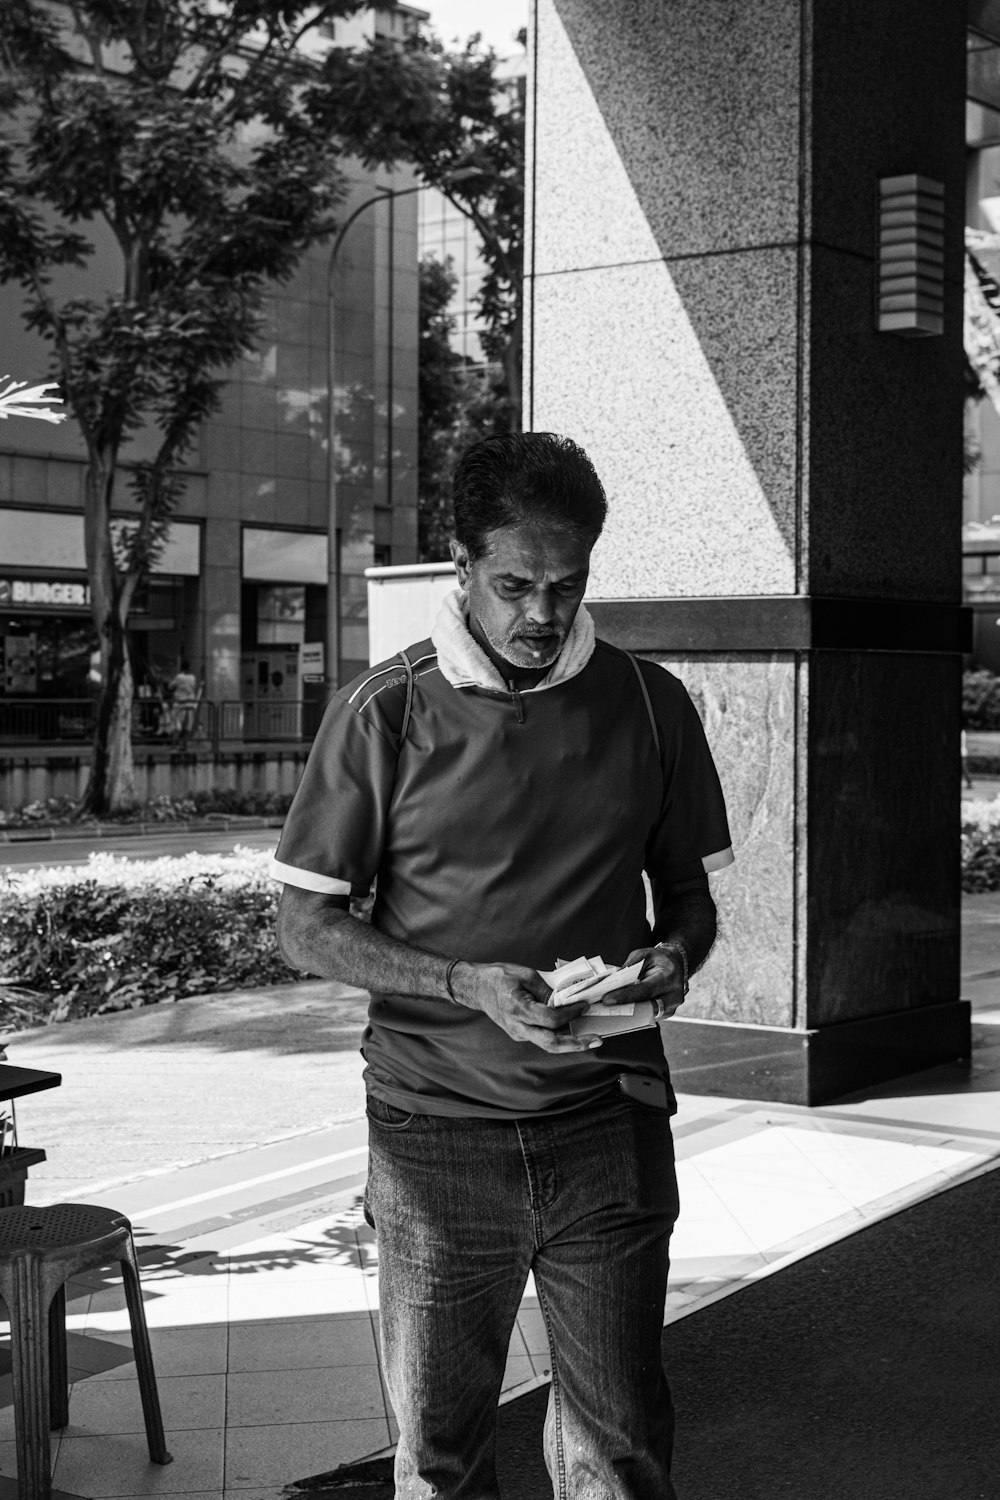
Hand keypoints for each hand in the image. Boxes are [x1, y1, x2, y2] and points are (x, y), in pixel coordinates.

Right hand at [450, 961, 603, 1052]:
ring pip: (548, 1044)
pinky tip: (572, 1029)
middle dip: (576, 1044)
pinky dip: (559, 1035)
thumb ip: (547, 990)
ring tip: (590, 1039)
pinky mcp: (519, 1034)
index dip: (570, 1014)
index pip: (550, 1019)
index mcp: (518, 1008)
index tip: (585, 1005)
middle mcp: (517, 1026)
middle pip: (551, 1043)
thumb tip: (566, 1001)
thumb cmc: (500, 976)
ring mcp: (518, 1033)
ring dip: (570, 1043)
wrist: (477, 987)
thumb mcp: (526, 974)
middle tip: (596, 1041)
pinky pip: (542, 1037)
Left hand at [601, 947, 686, 1019]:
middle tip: (602, 1008)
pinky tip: (620, 1011)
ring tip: (607, 1010)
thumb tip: (613, 980)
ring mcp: (672, 1007)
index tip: (606, 999)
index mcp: (668, 977)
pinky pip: (648, 1017)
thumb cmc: (658, 958)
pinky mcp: (668, 1013)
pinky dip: (634, 1015)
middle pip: (646, 1006)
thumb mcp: (644, 954)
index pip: (644, 990)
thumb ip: (629, 966)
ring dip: (627, 1014)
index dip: (625, 996)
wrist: (677, 964)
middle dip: (624, 1008)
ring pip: (647, 1015)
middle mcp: (674, 995)